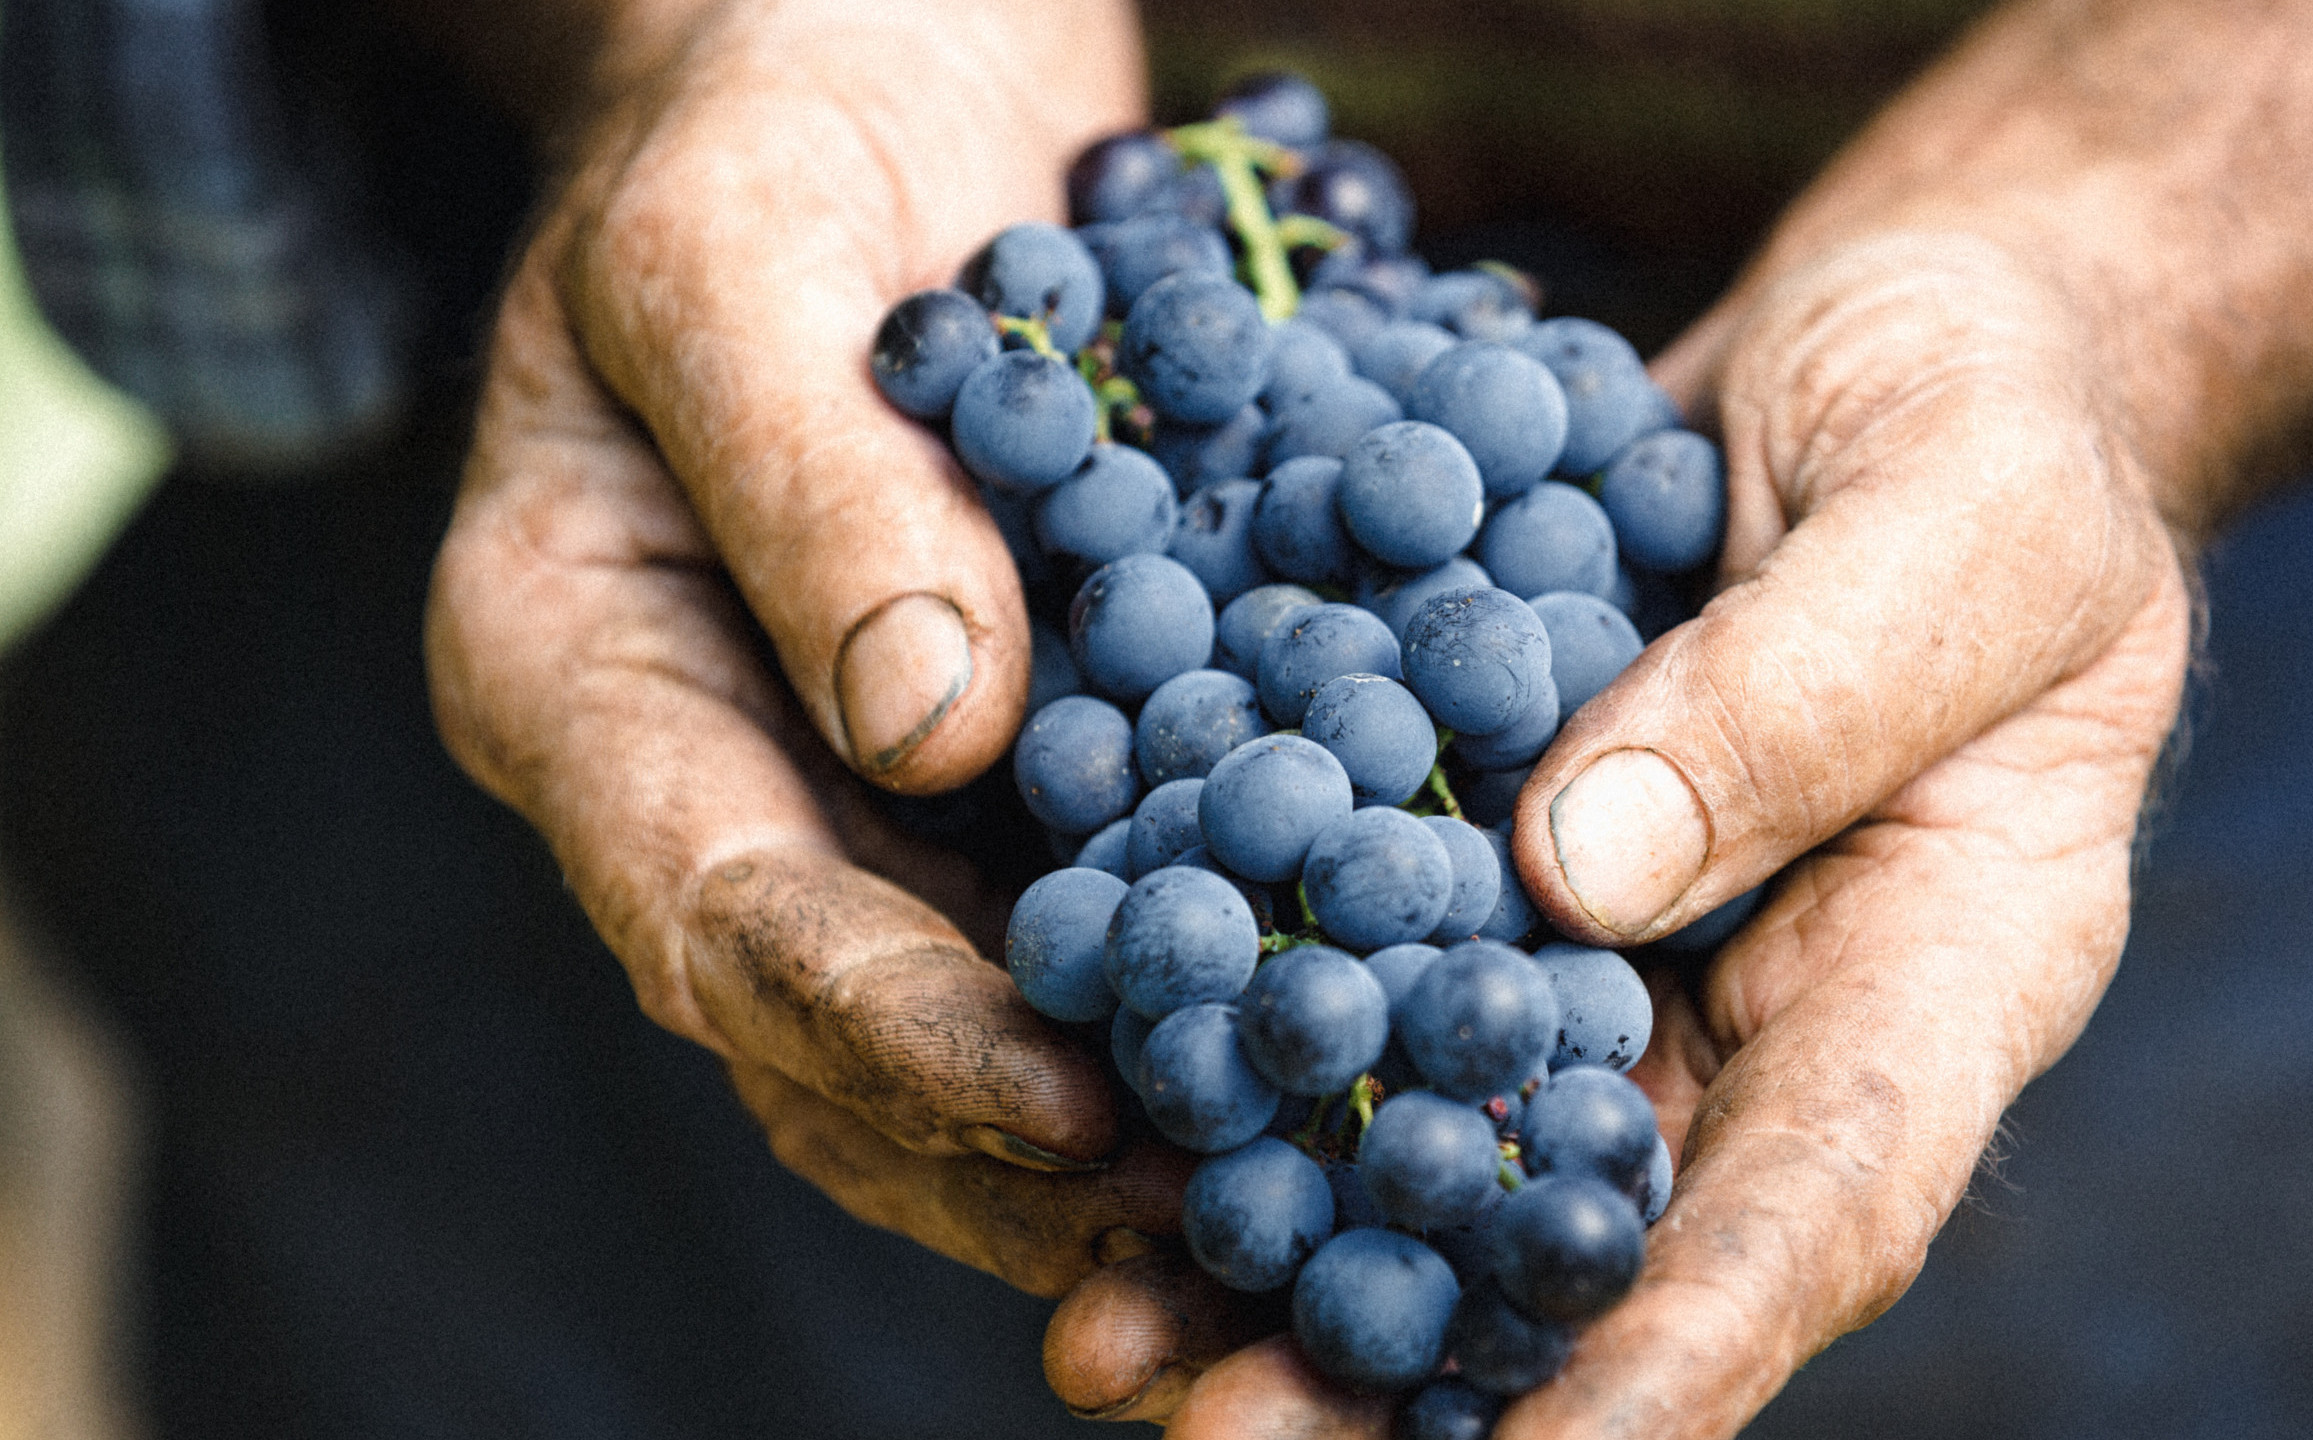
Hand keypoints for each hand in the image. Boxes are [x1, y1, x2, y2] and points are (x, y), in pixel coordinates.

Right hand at [422, 0, 1184, 1297]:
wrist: (868, 61)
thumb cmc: (767, 115)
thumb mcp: (749, 243)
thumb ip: (810, 471)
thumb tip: (929, 721)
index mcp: (577, 671)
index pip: (715, 910)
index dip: (883, 1031)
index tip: (1054, 1104)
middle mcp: (711, 766)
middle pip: (834, 1031)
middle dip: (1014, 1140)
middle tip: (1201, 1219)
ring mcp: (854, 775)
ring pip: (964, 1011)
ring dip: (1112, 1122)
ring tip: (1284, 1192)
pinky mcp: (996, 751)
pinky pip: (1080, 904)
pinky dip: (1190, 986)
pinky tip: (1334, 1032)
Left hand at [1042, 230, 2189, 1435]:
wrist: (1893, 349)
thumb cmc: (1991, 414)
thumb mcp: (1957, 508)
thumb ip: (1809, 684)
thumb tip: (1578, 874)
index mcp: (1943, 971)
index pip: (1830, 1198)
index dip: (1687, 1341)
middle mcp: (1762, 1006)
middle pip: (1595, 1229)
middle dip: (1419, 1357)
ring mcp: (1615, 943)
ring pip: (1449, 1138)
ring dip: (1282, 1248)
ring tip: (1107, 1345)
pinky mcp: (1487, 854)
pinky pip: (1364, 970)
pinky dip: (1242, 1045)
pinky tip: (1093, 1094)